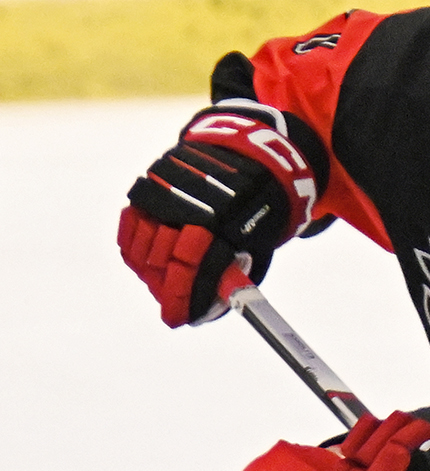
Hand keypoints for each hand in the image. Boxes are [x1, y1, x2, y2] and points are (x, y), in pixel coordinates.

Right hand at [118, 103, 316, 325]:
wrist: (248, 152)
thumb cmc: (258, 207)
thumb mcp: (258, 241)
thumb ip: (235, 273)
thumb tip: (213, 305)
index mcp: (227, 224)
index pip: (197, 270)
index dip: (184, 298)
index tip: (177, 318)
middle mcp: (192, 207)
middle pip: (163, 262)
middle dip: (166, 287)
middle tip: (171, 299)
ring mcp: (167, 193)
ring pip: (141, 246)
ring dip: (148, 270)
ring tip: (161, 279)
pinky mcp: (150, 182)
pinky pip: (130, 224)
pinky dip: (134, 245)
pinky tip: (144, 256)